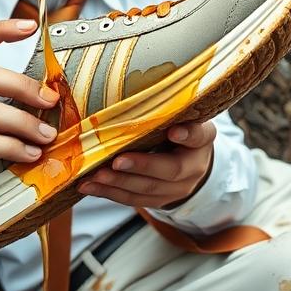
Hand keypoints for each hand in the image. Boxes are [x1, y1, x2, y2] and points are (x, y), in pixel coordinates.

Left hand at [78, 120, 216, 208]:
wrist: (189, 162)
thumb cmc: (176, 128)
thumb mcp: (179, 116)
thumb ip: (166, 109)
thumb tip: (131, 90)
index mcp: (201, 140)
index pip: (199, 136)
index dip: (188, 135)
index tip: (174, 132)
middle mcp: (194, 167)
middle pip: (170, 170)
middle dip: (142, 166)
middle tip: (117, 161)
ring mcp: (177, 189)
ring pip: (147, 189)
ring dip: (118, 183)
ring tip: (95, 176)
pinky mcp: (158, 201)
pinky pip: (132, 199)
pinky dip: (108, 193)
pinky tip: (88, 186)